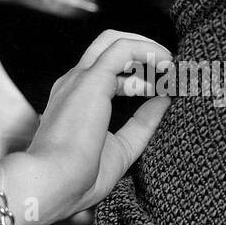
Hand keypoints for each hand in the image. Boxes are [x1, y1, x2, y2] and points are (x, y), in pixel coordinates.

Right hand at [0, 30, 171, 224]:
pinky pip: (123, 49)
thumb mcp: (121, 148)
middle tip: (169, 70)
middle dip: (143, 52)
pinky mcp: (91, 80)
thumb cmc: (79, 177)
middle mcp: (74, 83)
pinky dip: (148, 51)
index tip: (163, 88)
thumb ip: (142, 124)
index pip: (107, 71)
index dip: (138, 76)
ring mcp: (80, 79)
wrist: (53, 183)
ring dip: (148, 49)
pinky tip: (166, 64)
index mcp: (75, 100)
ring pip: (115, 41)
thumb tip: (165, 100)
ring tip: (172, 67)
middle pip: (109, 46)